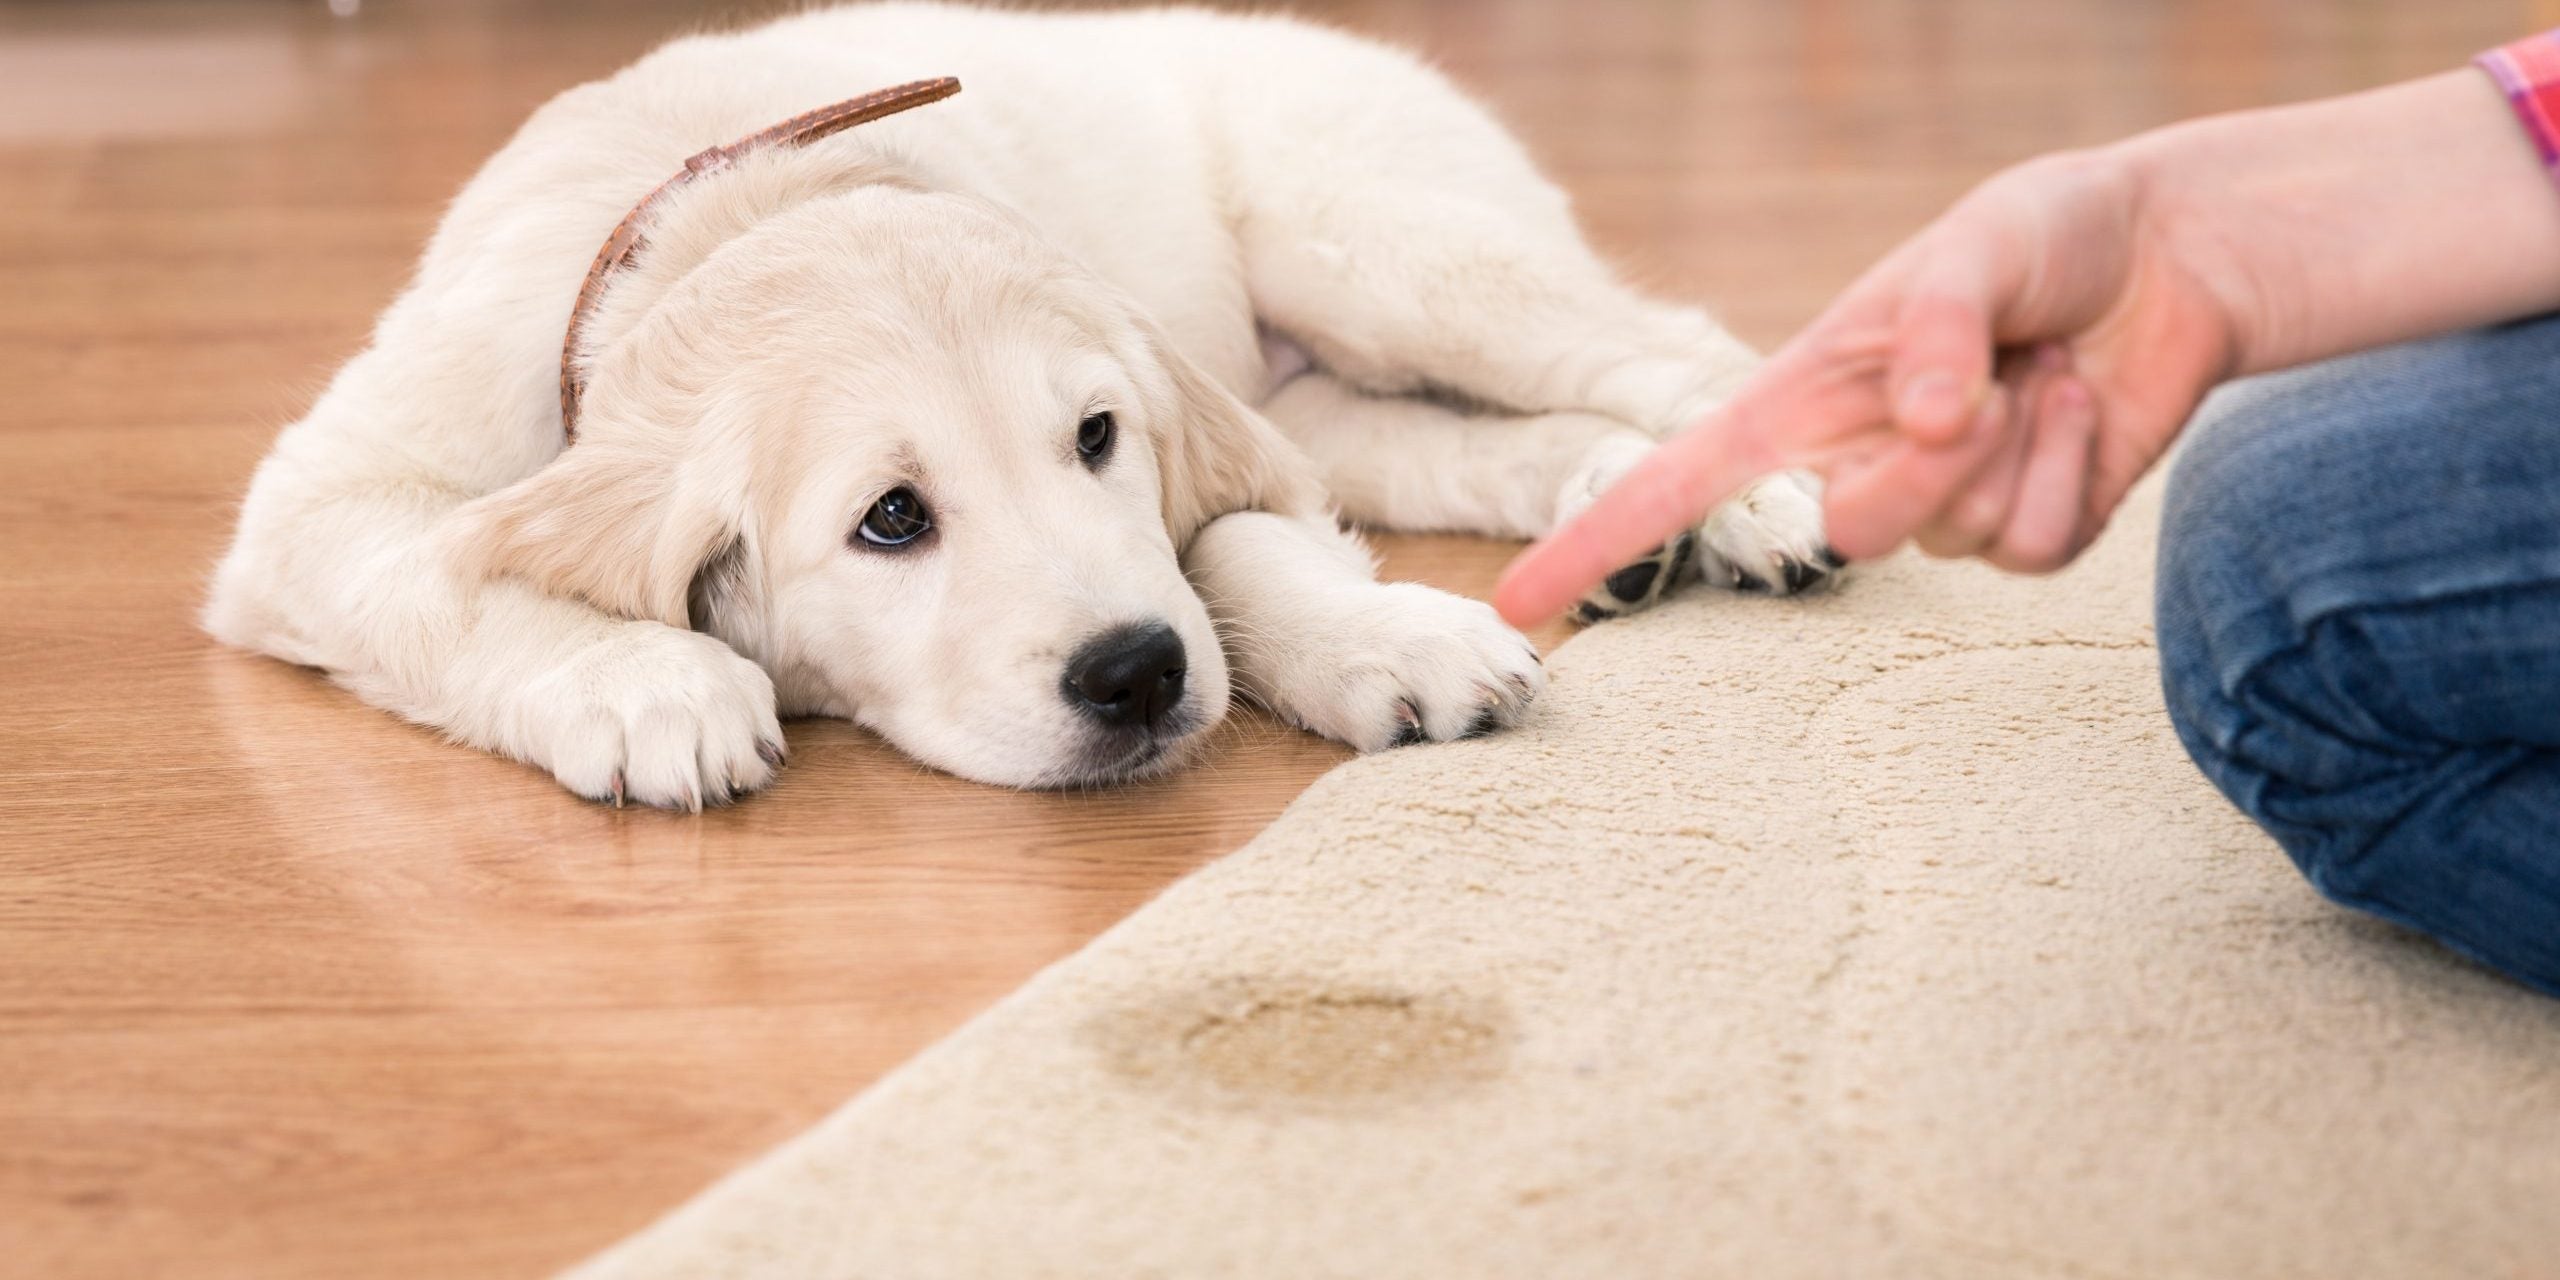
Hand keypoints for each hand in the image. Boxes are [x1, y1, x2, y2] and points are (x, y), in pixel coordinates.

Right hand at [1496, 146, 2241, 624]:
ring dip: (2015, 447)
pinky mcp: (2024, 533)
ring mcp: (1940, 508)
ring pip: (1950, 542)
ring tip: (2041, 372)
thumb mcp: (1980, 243)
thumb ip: (1935, 326)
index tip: (1522, 604)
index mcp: (1802, 398)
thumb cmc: (2046, 236)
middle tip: (1988, 383)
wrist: (2169, 258)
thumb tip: (1918, 422)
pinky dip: (2070, 472)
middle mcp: (1856, 462)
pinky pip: (2030, 550)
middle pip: (1848, 535)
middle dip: (1926, 469)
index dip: (1593, 540)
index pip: (1676, 482)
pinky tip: (2080, 409)